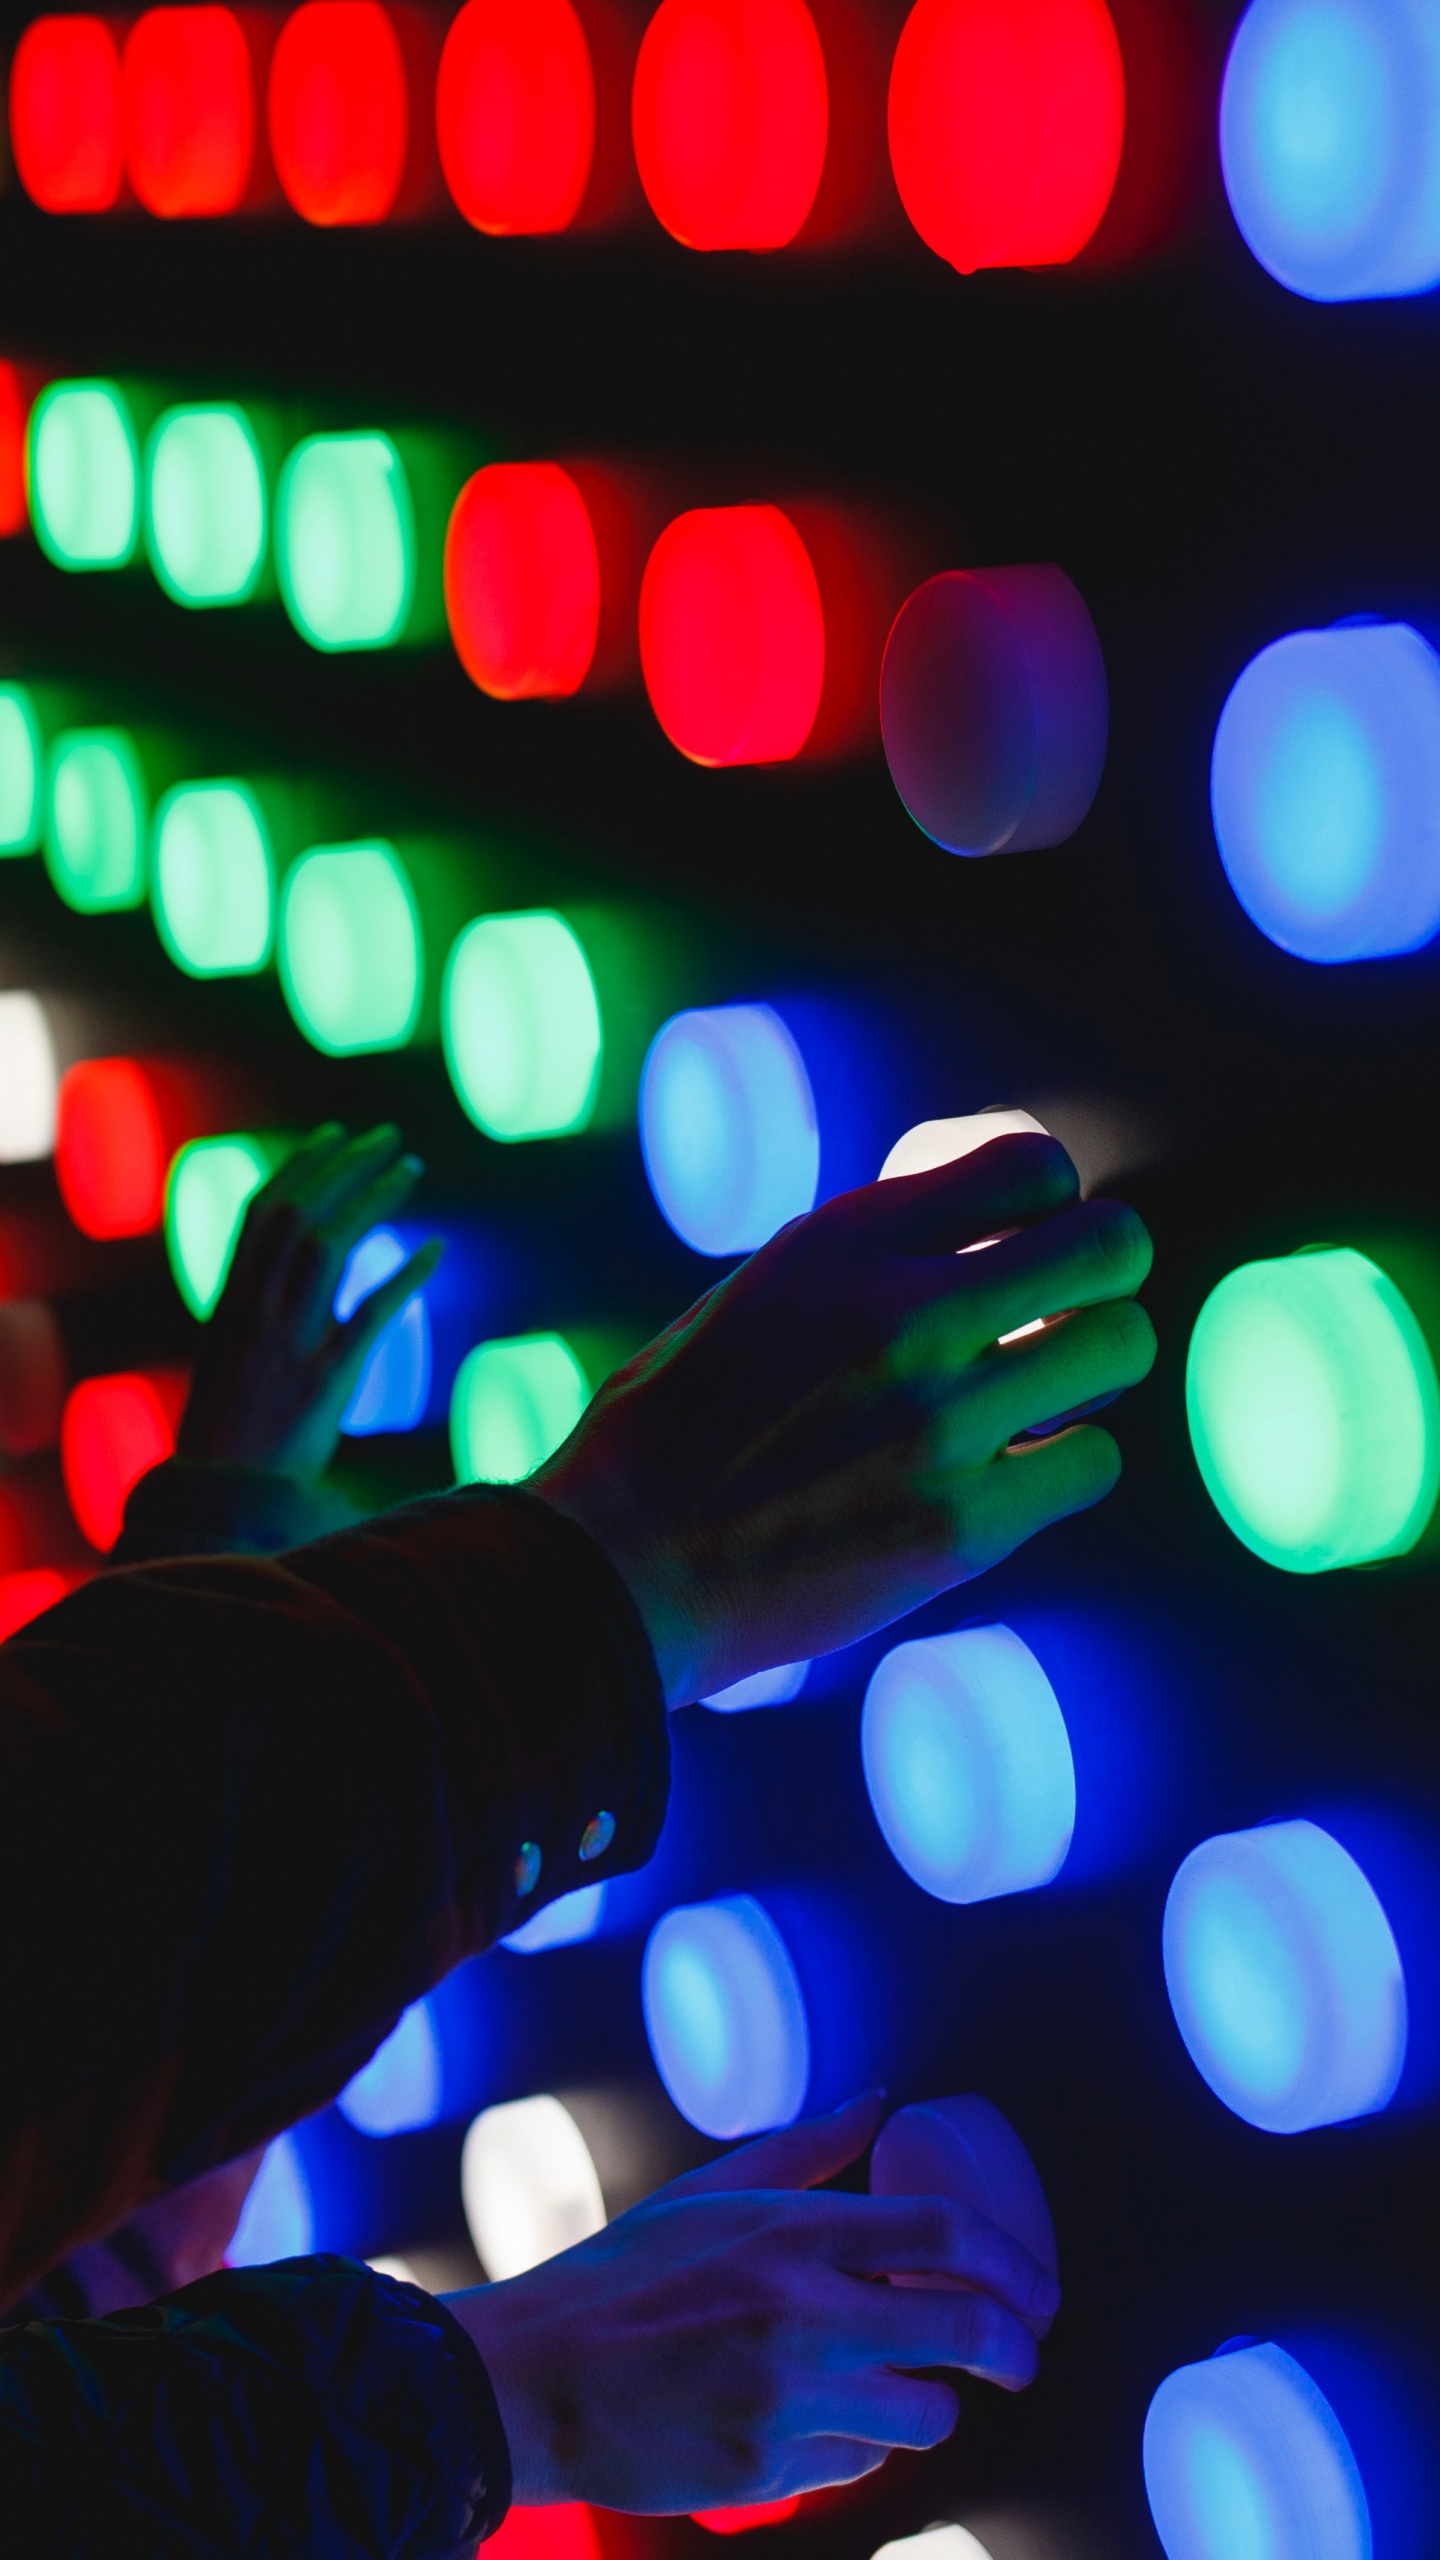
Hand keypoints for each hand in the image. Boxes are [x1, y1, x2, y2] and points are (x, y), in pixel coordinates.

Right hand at [178, 1125, 441, 1485]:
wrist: (222, 1498)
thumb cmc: (232, 1428)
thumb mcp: (234, 1353)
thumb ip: (263, 1303)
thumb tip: (309, 1259)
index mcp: (231, 1301)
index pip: (262, 1212)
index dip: (301, 1166)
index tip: (337, 1134)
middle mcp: (255, 1312)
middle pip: (299, 1214)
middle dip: (344, 1166)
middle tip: (388, 1137)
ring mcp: (288, 1343)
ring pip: (330, 1247)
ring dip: (374, 1199)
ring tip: (411, 1169)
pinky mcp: (325, 1381)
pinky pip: (370, 1314)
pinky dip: (404, 1275)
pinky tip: (435, 1249)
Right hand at [444, 2094, 1059, 2512]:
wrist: (536, 2381)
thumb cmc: (624, 2275)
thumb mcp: (711, 2192)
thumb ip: (807, 2151)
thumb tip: (880, 2100)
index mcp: (792, 2233)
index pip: (945, 2235)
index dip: (1014, 2264)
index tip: (1038, 2290)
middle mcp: (802, 2315)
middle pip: (965, 2332)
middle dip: (1013, 2349)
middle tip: (1019, 2355)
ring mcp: (788, 2403)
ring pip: (921, 2414)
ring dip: (927, 2401)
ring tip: (898, 2384)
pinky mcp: (768, 2474)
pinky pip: (855, 2465)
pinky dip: (854, 2445)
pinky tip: (814, 2418)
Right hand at [536, 1135, 1153, 1703]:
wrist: (620, 1570)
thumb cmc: (675, 1429)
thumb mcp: (756, 1294)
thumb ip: (867, 1259)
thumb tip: (986, 1235)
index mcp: (839, 1243)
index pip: (1032, 1167)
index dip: (1048, 1199)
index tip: (1023, 1235)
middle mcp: (901, 1317)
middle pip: (1110, 1246)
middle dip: (1105, 1266)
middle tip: (1071, 1301)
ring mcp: (941, 1426)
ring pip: (1121, 1349)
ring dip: (1095, 1364)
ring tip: (1044, 1387)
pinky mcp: (963, 1528)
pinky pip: (1093, 1461)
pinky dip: (1066, 1462)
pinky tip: (1014, 1469)